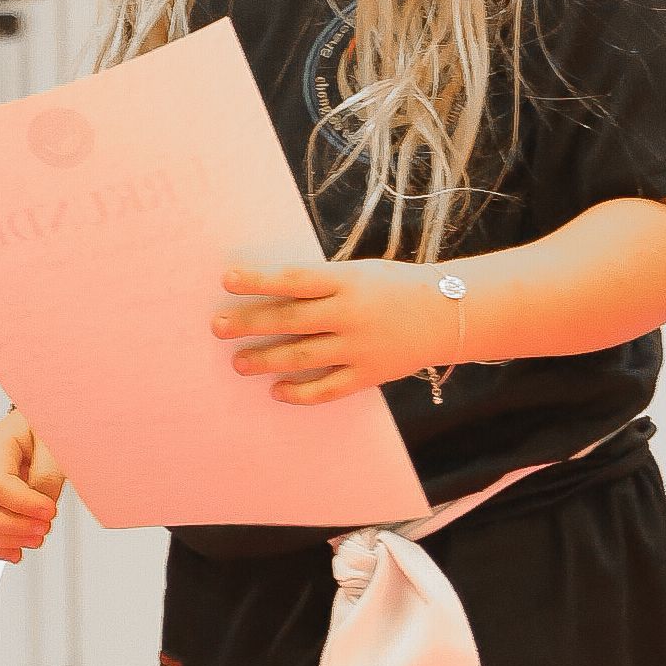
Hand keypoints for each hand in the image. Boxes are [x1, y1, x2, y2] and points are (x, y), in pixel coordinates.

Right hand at [0, 409, 65, 562]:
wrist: (39, 424)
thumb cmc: (44, 427)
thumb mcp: (52, 442)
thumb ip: (46, 474)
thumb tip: (40, 506)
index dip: (24, 505)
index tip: (49, 511)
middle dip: (14, 527)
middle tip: (44, 528)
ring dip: (8, 540)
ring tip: (37, 538)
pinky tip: (16, 552)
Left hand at [211, 259, 455, 404]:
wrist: (447, 314)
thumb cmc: (394, 287)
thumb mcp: (358, 273)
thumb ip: (320, 285)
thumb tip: (269, 292)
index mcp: (347, 281)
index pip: (293, 279)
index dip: (258, 280)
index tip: (227, 280)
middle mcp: (350, 314)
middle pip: (290, 320)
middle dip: (249, 324)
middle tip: (217, 327)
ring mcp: (359, 348)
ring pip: (302, 356)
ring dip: (265, 360)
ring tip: (238, 362)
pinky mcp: (369, 375)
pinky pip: (328, 388)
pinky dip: (300, 393)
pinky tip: (276, 391)